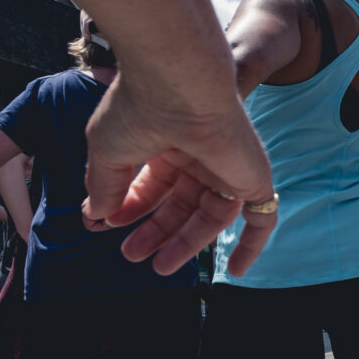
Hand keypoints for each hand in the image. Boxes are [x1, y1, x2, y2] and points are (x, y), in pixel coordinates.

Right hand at [83, 58, 273, 276]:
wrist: (179, 86)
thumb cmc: (138, 108)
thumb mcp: (107, 152)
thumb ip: (104, 187)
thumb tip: (96, 216)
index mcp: (166, 143)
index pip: (152, 186)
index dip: (131, 208)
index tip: (105, 224)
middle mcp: (198, 155)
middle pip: (179, 205)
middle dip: (155, 231)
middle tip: (132, 254)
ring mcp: (227, 168)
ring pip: (209, 218)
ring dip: (185, 244)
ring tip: (158, 267)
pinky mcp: (253, 179)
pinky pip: (261, 220)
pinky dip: (253, 246)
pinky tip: (239, 271)